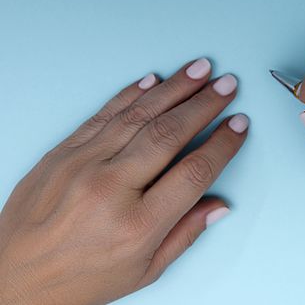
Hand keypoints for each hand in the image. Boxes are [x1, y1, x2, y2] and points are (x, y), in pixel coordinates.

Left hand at [0, 58, 248, 304]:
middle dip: (205, 105)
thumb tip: (218, 205)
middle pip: (170, 134)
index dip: (222, 145)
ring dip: (175, 88)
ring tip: (200, 70)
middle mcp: (110, 189)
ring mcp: (81, 165)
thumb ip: (185, 234)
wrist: (13, 277)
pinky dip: (130, 94)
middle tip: (227, 85)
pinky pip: (102, 115)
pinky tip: (154, 80)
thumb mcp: (143, 271)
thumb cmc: (79, 279)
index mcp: (137, 225)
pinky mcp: (61, 153)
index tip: (238, 125)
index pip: (194, 172)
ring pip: (139, 115)